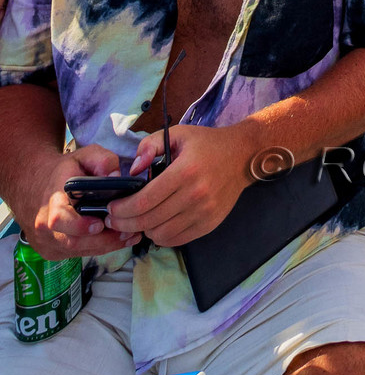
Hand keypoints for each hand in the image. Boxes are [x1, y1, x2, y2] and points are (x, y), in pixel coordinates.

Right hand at [29, 145, 130, 260]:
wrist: (36, 187)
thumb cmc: (64, 171)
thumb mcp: (83, 155)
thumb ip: (102, 161)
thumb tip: (115, 177)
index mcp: (51, 201)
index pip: (59, 219)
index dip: (79, 225)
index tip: (100, 224)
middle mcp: (45, 225)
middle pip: (72, 241)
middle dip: (103, 240)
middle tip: (129, 232)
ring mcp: (48, 241)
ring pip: (78, 251)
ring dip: (106, 246)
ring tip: (131, 236)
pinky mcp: (54, 251)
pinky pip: (78, 254)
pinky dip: (99, 248)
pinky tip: (119, 240)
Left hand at [112, 120, 253, 246]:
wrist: (243, 156)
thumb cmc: (207, 144)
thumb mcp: (178, 134)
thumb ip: (150, 146)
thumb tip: (133, 170)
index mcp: (185, 171)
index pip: (144, 200)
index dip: (122, 209)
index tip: (111, 208)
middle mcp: (195, 195)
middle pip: (149, 221)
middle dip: (125, 223)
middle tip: (114, 219)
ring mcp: (204, 212)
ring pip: (161, 234)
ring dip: (144, 230)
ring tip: (137, 220)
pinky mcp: (209, 224)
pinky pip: (177, 240)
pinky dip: (161, 236)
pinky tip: (156, 224)